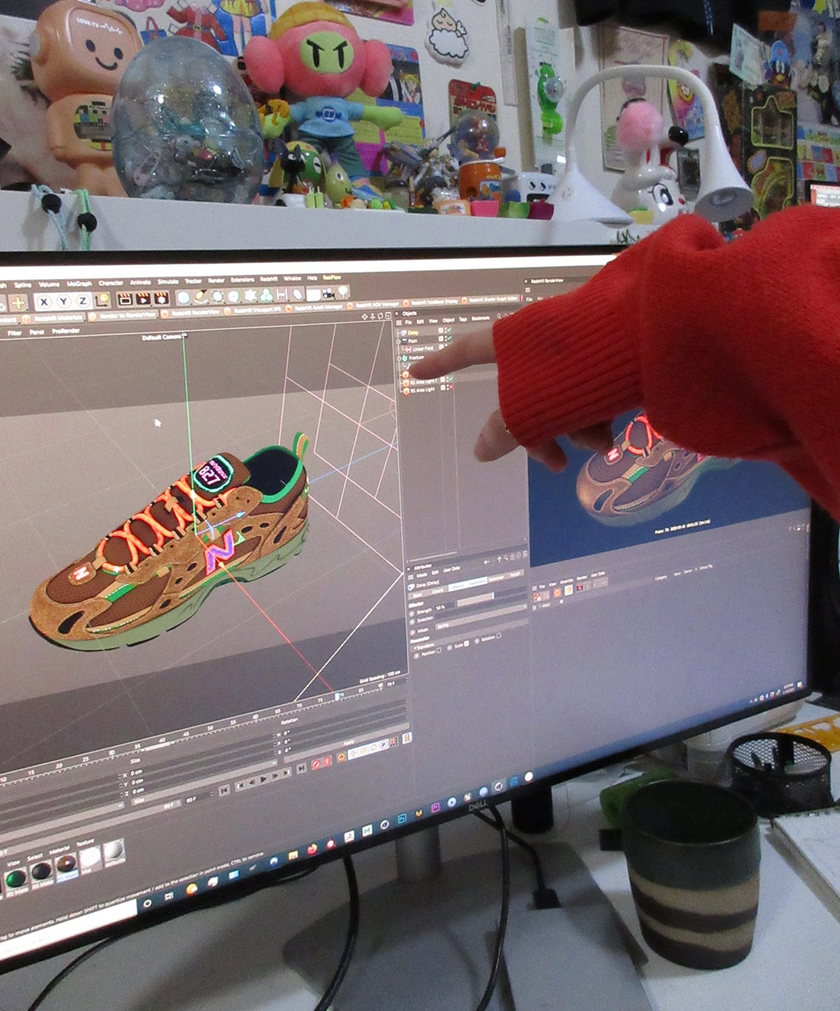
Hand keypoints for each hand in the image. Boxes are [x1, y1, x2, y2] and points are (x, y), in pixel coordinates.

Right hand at [408, 329, 613, 470]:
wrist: (646, 338)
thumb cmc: (574, 370)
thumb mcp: (530, 407)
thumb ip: (505, 432)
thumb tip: (479, 453)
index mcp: (510, 341)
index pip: (463, 352)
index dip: (439, 364)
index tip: (415, 372)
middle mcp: (539, 342)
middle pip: (524, 397)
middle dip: (541, 435)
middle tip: (557, 464)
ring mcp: (574, 347)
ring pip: (562, 400)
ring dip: (577, 430)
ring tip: (602, 444)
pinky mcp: (607, 353)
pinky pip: (591, 392)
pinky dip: (599, 414)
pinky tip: (617, 429)